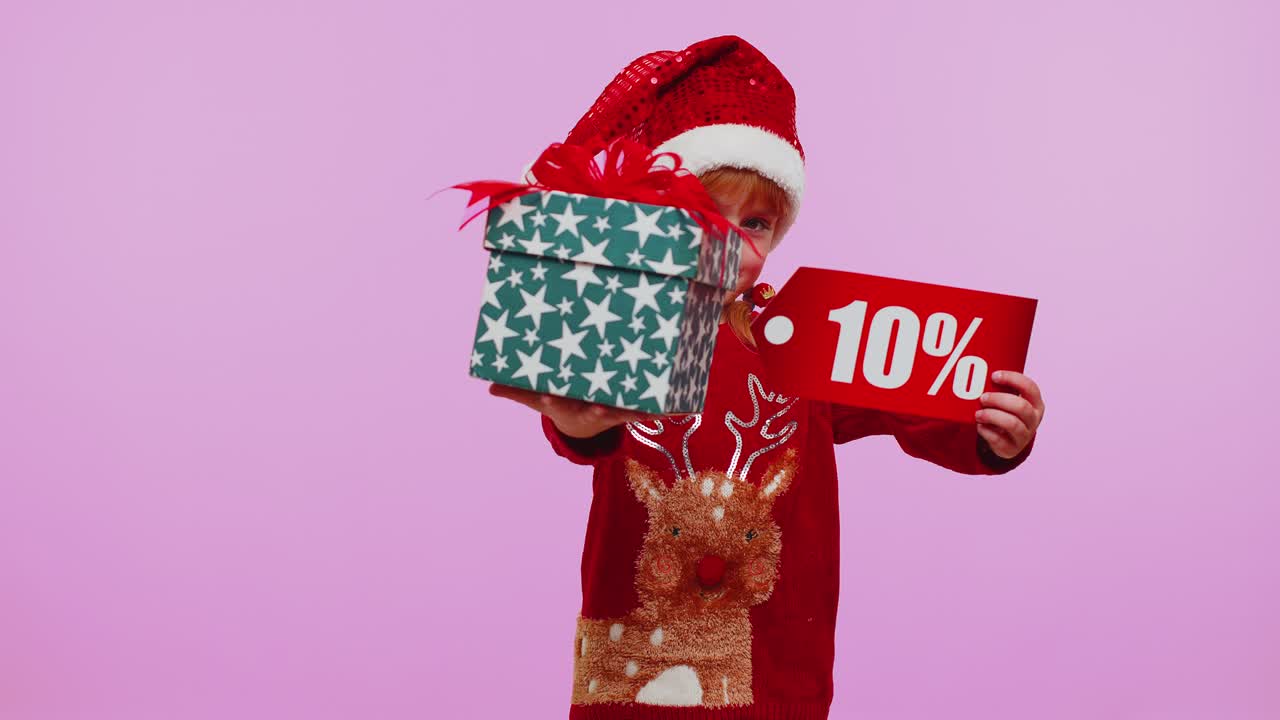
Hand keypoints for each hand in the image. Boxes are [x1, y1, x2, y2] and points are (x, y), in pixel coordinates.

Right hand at [488, 383, 660, 438]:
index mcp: (567, 406)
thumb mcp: (536, 398)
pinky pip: (648, 411)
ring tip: (650, 412)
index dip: (552, 400)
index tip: (548, 395)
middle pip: (593, 412)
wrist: (583, 426)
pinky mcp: (630, 412)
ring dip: (635, 414)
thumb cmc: (560, 402)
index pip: (557, 404)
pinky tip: (683, 407)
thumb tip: (488, 387)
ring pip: (624, 414)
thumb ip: (516, 392)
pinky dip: (664, 411)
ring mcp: (611, 413)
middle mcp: (590, 411)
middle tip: (600, 408)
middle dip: (597, 410)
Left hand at [974, 370, 1044, 458]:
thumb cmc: (1006, 413)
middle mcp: (1034, 419)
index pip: (1030, 387)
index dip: (1012, 379)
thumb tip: (980, 372)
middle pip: (1021, 406)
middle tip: (982, 397)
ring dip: (992, 416)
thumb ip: (1002, 389)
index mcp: (1035, 403)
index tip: (994, 376)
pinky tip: (979, 426)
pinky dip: (986, 431)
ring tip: (978, 413)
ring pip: (1012, 424)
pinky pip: (999, 440)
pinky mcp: (1012, 449)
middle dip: (999, 400)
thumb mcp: (1009, 400)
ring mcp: (1025, 435)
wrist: (1007, 441)